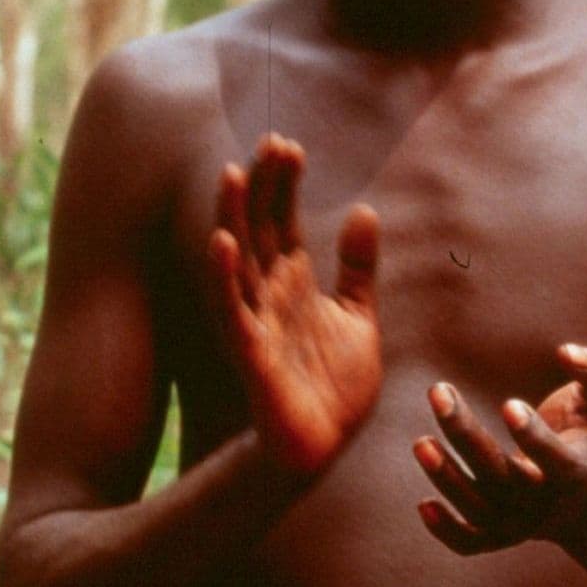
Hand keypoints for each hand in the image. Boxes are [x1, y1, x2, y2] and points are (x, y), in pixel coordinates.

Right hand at [206, 134, 381, 474]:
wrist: (326, 447)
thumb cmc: (335, 387)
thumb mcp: (358, 316)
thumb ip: (358, 267)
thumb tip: (365, 210)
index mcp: (294, 282)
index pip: (284, 220)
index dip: (284, 183)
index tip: (289, 143)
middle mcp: (270, 294)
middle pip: (260, 228)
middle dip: (263, 185)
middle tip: (271, 140)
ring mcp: (257, 321)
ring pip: (239, 260)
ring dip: (234, 217)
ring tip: (232, 172)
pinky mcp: (251, 353)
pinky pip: (232, 310)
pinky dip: (224, 276)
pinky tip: (221, 241)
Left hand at [414, 343, 586, 552]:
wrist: (585, 493)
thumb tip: (566, 352)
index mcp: (578, 468)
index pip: (558, 463)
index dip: (534, 438)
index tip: (510, 405)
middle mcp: (547, 501)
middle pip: (503, 477)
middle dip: (467, 436)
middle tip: (438, 391)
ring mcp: (521, 522)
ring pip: (481, 509)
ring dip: (448, 479)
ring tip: (421, 443)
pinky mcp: (498, 535)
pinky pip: (471, 543)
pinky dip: (447, 532)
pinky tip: (423, 504)